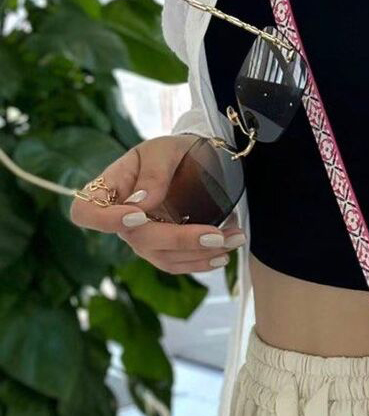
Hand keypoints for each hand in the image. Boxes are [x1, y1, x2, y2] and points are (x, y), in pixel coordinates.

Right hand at [71, 135, 244, 273]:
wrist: (193, 162)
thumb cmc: (171, 152)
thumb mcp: (163, 150)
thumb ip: (153, 173)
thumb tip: (141, 204)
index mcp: (110, 189)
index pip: (87, 213)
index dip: (106, 220)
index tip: (138, 216)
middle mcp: (121, 220)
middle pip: (139, 239)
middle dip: (180, 239)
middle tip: (217, 234)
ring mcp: (141, 238)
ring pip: (163, 256)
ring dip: (201, 252)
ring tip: (235, 239)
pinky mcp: (162, 250)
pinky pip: (176, 264)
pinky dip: (200, 263)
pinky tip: (222, 257)